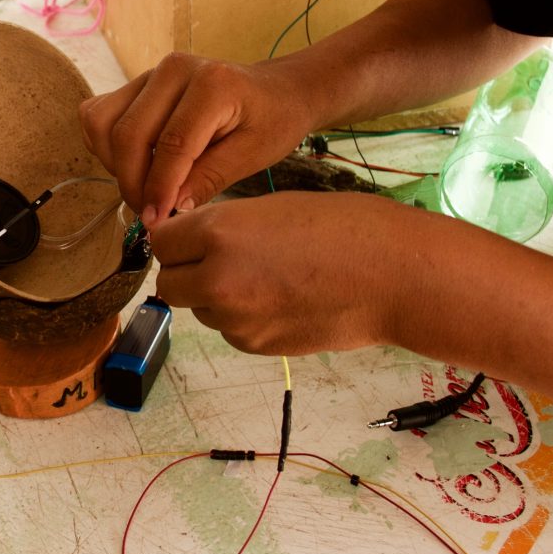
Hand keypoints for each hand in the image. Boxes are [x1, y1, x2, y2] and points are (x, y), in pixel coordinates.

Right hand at [80, 53, 316, 227]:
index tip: (156, 222)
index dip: (159, 189)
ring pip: (103, 123)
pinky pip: (99, 115)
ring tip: (145, 187)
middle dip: (133, 183)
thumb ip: (210, 179)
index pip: (171, 144)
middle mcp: (174, 69)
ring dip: (115, 164)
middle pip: (128, 133)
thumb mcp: (254, 155)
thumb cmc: (273, 121)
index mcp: (212, 84)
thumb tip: (169, 209)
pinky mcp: (137, 83)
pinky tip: (137, 164)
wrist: (278, 89)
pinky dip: (107, 146)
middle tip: (151, 214)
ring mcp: (150, 73)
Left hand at [151, 191, 428, 353]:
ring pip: (199, 309)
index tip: (189, 237)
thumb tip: (191, 241)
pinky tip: (281, 299)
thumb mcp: (271, 208)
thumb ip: (224, 226)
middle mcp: (216, 279)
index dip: (175, 239)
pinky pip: (229, 330)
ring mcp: (235, 319)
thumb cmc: (343, 228)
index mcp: (218, 233)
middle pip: (168, 283)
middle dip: (186, 272)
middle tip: (219, 260)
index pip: (161, 242)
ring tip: (265, 277)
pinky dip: (243, 318)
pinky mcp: (255, 345)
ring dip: (215, 296)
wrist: (392, 276)